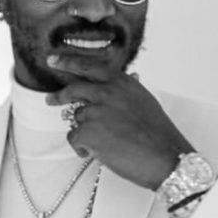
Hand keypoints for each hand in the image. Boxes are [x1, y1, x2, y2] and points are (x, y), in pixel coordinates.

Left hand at [46, 55, 193, 189]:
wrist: (166, 157)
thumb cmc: (159, 134)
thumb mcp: (145, 102)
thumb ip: (126, 92)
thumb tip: (119, 85)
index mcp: (122, 82)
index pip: (90, 66)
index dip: (70, 62)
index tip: (54, 60)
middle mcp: (107, 92)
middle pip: (74, 88)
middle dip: (59, 95)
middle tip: (51, 99)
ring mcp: (96, 110)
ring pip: (77, 118)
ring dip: (85, 131)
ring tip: (105, 144)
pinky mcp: (88, 131)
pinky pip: (74, 138)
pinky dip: (82, 148)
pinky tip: (98, 153)